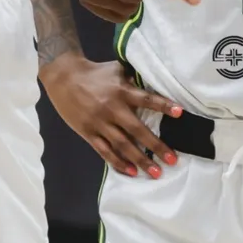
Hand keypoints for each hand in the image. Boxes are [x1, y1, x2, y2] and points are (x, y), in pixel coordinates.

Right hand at [44, 54, 179, 176]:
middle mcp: (112, 108)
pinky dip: (118, 162)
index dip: (162, 105)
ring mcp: (99, 122)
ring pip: (122, 145)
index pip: (146, 99)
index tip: (179, 112)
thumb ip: (134, 78)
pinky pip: (104, 151)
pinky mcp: (88, 132)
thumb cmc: (95, 72)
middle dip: (156, 146)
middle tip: (172, 160)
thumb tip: (155, 82)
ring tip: (156, 172)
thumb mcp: (116, 69)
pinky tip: (131, 172)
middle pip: (137, 130)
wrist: (63, 77)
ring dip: (140, 160)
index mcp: (121, 91)